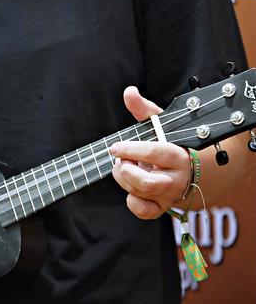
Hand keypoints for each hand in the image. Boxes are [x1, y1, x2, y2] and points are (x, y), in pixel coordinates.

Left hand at [110, 86, 190, 219]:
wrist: (189, 168)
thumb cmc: (168, 142)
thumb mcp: (158, 123)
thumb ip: (142, 107)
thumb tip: (129, 91)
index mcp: (177, 155)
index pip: (154, 153)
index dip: (131, 149)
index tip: (115, 146)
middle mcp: (176, 178)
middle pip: (146, 182)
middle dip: (125, 170)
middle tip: (120, 160)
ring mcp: (169, 195)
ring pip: (141, 193)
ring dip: (124, 179)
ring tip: (124, 167)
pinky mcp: (162, 207)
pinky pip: (144, 211)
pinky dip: (132, 201)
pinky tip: (130, 188)